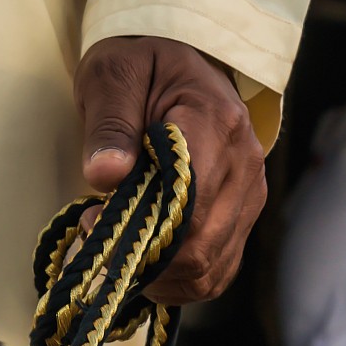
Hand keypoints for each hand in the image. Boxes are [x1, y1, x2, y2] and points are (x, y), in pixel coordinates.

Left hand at [74, 36, 265, 304]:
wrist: (182, 63)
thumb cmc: (141, 65)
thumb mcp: (113, 74)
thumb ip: (109, 123)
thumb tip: (105, 175)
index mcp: (216, 123)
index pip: (186, 203)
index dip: (139, 228)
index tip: (95, 218)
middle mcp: (244, 165)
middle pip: (197, 248)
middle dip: (141, 257)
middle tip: (100, 233)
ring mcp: (249, 196)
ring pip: (206, 269)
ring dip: (156, 275)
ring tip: (121, 245)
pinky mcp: (244, 218)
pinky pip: (214, 273)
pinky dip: (176, 281)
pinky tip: (147, 261)